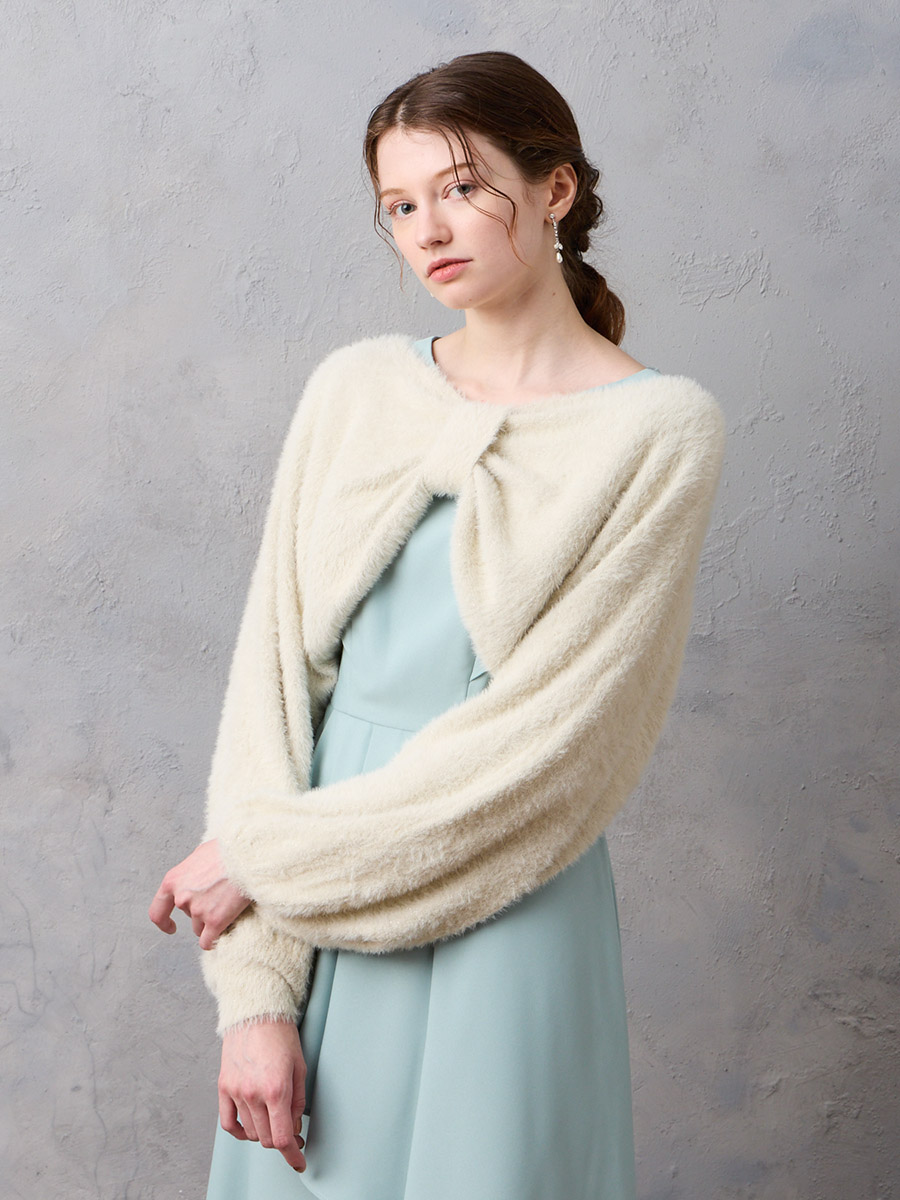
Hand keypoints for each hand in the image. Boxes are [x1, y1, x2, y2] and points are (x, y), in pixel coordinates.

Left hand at [149, 839, 251, 948]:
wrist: (247, 855)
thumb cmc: (227, 850)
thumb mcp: (200, 854)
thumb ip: (191, 871)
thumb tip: (195, 878)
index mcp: (173, 880)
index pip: (157, 911)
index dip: (164, 921)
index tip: (171, 926)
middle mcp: (181, 898)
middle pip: (188, 915)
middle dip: (202, 910)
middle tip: (220, 897)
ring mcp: (198, 910)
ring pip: (200, 928)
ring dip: (211, 922)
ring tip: (228, 906)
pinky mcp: (215, 921)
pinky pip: (208, 941)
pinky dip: (213, 941)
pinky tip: (222, 934)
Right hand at [218, 1019, 307, 1172]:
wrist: (256, 1012)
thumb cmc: (280, 1035)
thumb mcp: (300, 1067)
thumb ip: (298, 1101)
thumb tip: (295, 1126)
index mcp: (276, 1089)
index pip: (283, 1138)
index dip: (293, 1156)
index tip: (299, 1162)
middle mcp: (254, 1094)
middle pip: (266, 1138)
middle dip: (282, 1142)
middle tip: (292, 1135)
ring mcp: (236, 1091)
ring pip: (250, 1132)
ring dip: (264, 1133)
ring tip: (274, 1121)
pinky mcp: (224, 1087)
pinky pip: (228, 1122)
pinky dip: (240, 1131)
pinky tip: (249, 1127)